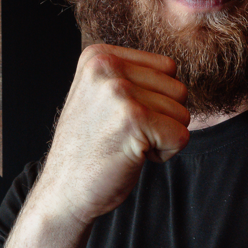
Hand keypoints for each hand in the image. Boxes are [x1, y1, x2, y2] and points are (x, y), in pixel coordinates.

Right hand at [34, 43, 189, 226]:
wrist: (64, 191)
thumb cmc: (90, 149)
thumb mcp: (99, 95)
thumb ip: (130, 75)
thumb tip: (174, 69)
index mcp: (99, 56)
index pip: (167, 68)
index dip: (155, 100)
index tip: (121, 118)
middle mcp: (107, 67)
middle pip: (178, 89)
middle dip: (162, 119)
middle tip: (125, 135)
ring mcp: (120, 91)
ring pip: (183, 113)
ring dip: (162, 137)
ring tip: (127, 144)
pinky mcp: (134, 119)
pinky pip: (181, 136)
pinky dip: (165, 154)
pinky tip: (133, 156)